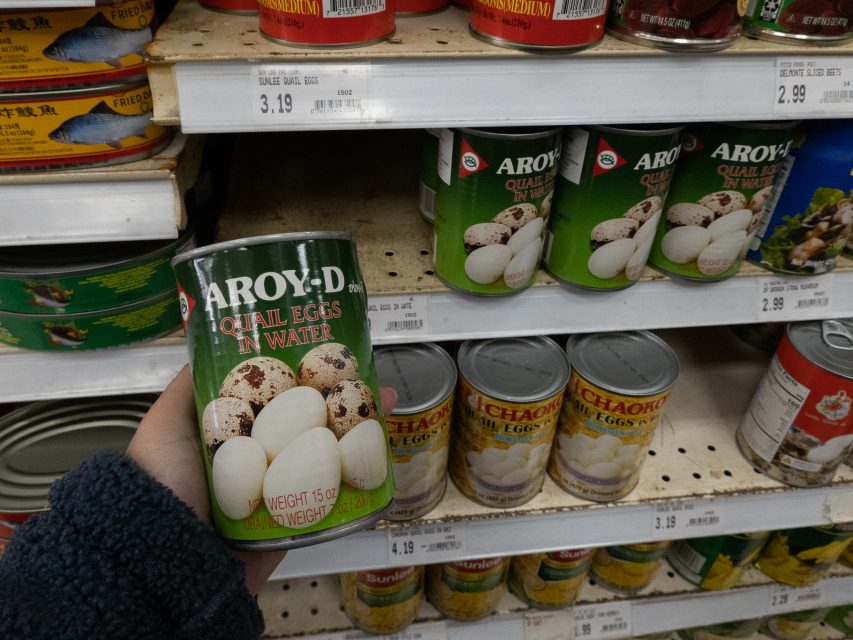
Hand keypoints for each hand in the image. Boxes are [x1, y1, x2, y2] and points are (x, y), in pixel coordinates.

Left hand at [127, 366, 397, 594]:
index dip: (300, 377)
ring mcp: (279, 494)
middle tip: (365, 374)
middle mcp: (257, 464)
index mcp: (230, 440)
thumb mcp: (164, 426)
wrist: (169, 558)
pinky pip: (332, 498)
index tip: (325, 354)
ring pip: (326, 457)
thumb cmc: (163, 485)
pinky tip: (380, 451)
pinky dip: (360, 477)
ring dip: (358, 431)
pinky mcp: (296, 524)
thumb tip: (207, 350)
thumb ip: (186, 390)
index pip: (273, 400)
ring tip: (384, 403)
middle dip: (338, 399)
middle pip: (306, 425)